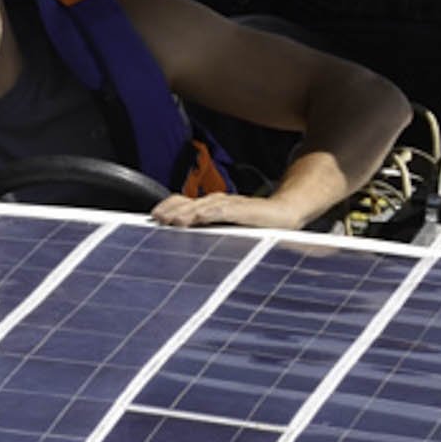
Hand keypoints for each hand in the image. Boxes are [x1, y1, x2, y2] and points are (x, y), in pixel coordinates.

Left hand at [149, 190, 309, 230]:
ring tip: (172, 220)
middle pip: (190, 203)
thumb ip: (207, 231)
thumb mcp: (226, 228)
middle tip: (156, 218)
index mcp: (211, 206)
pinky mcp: (247, 210)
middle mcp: (219, 202)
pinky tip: (201, 216)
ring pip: (205, 205)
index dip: (169, 207)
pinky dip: (212, 212)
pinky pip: (227, 210)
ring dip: (187, 212)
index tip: (153, 216)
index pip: (184, 202)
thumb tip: (183, 239)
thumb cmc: (256, 223)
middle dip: (172, 210)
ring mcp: (233, 204)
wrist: (286, 213)